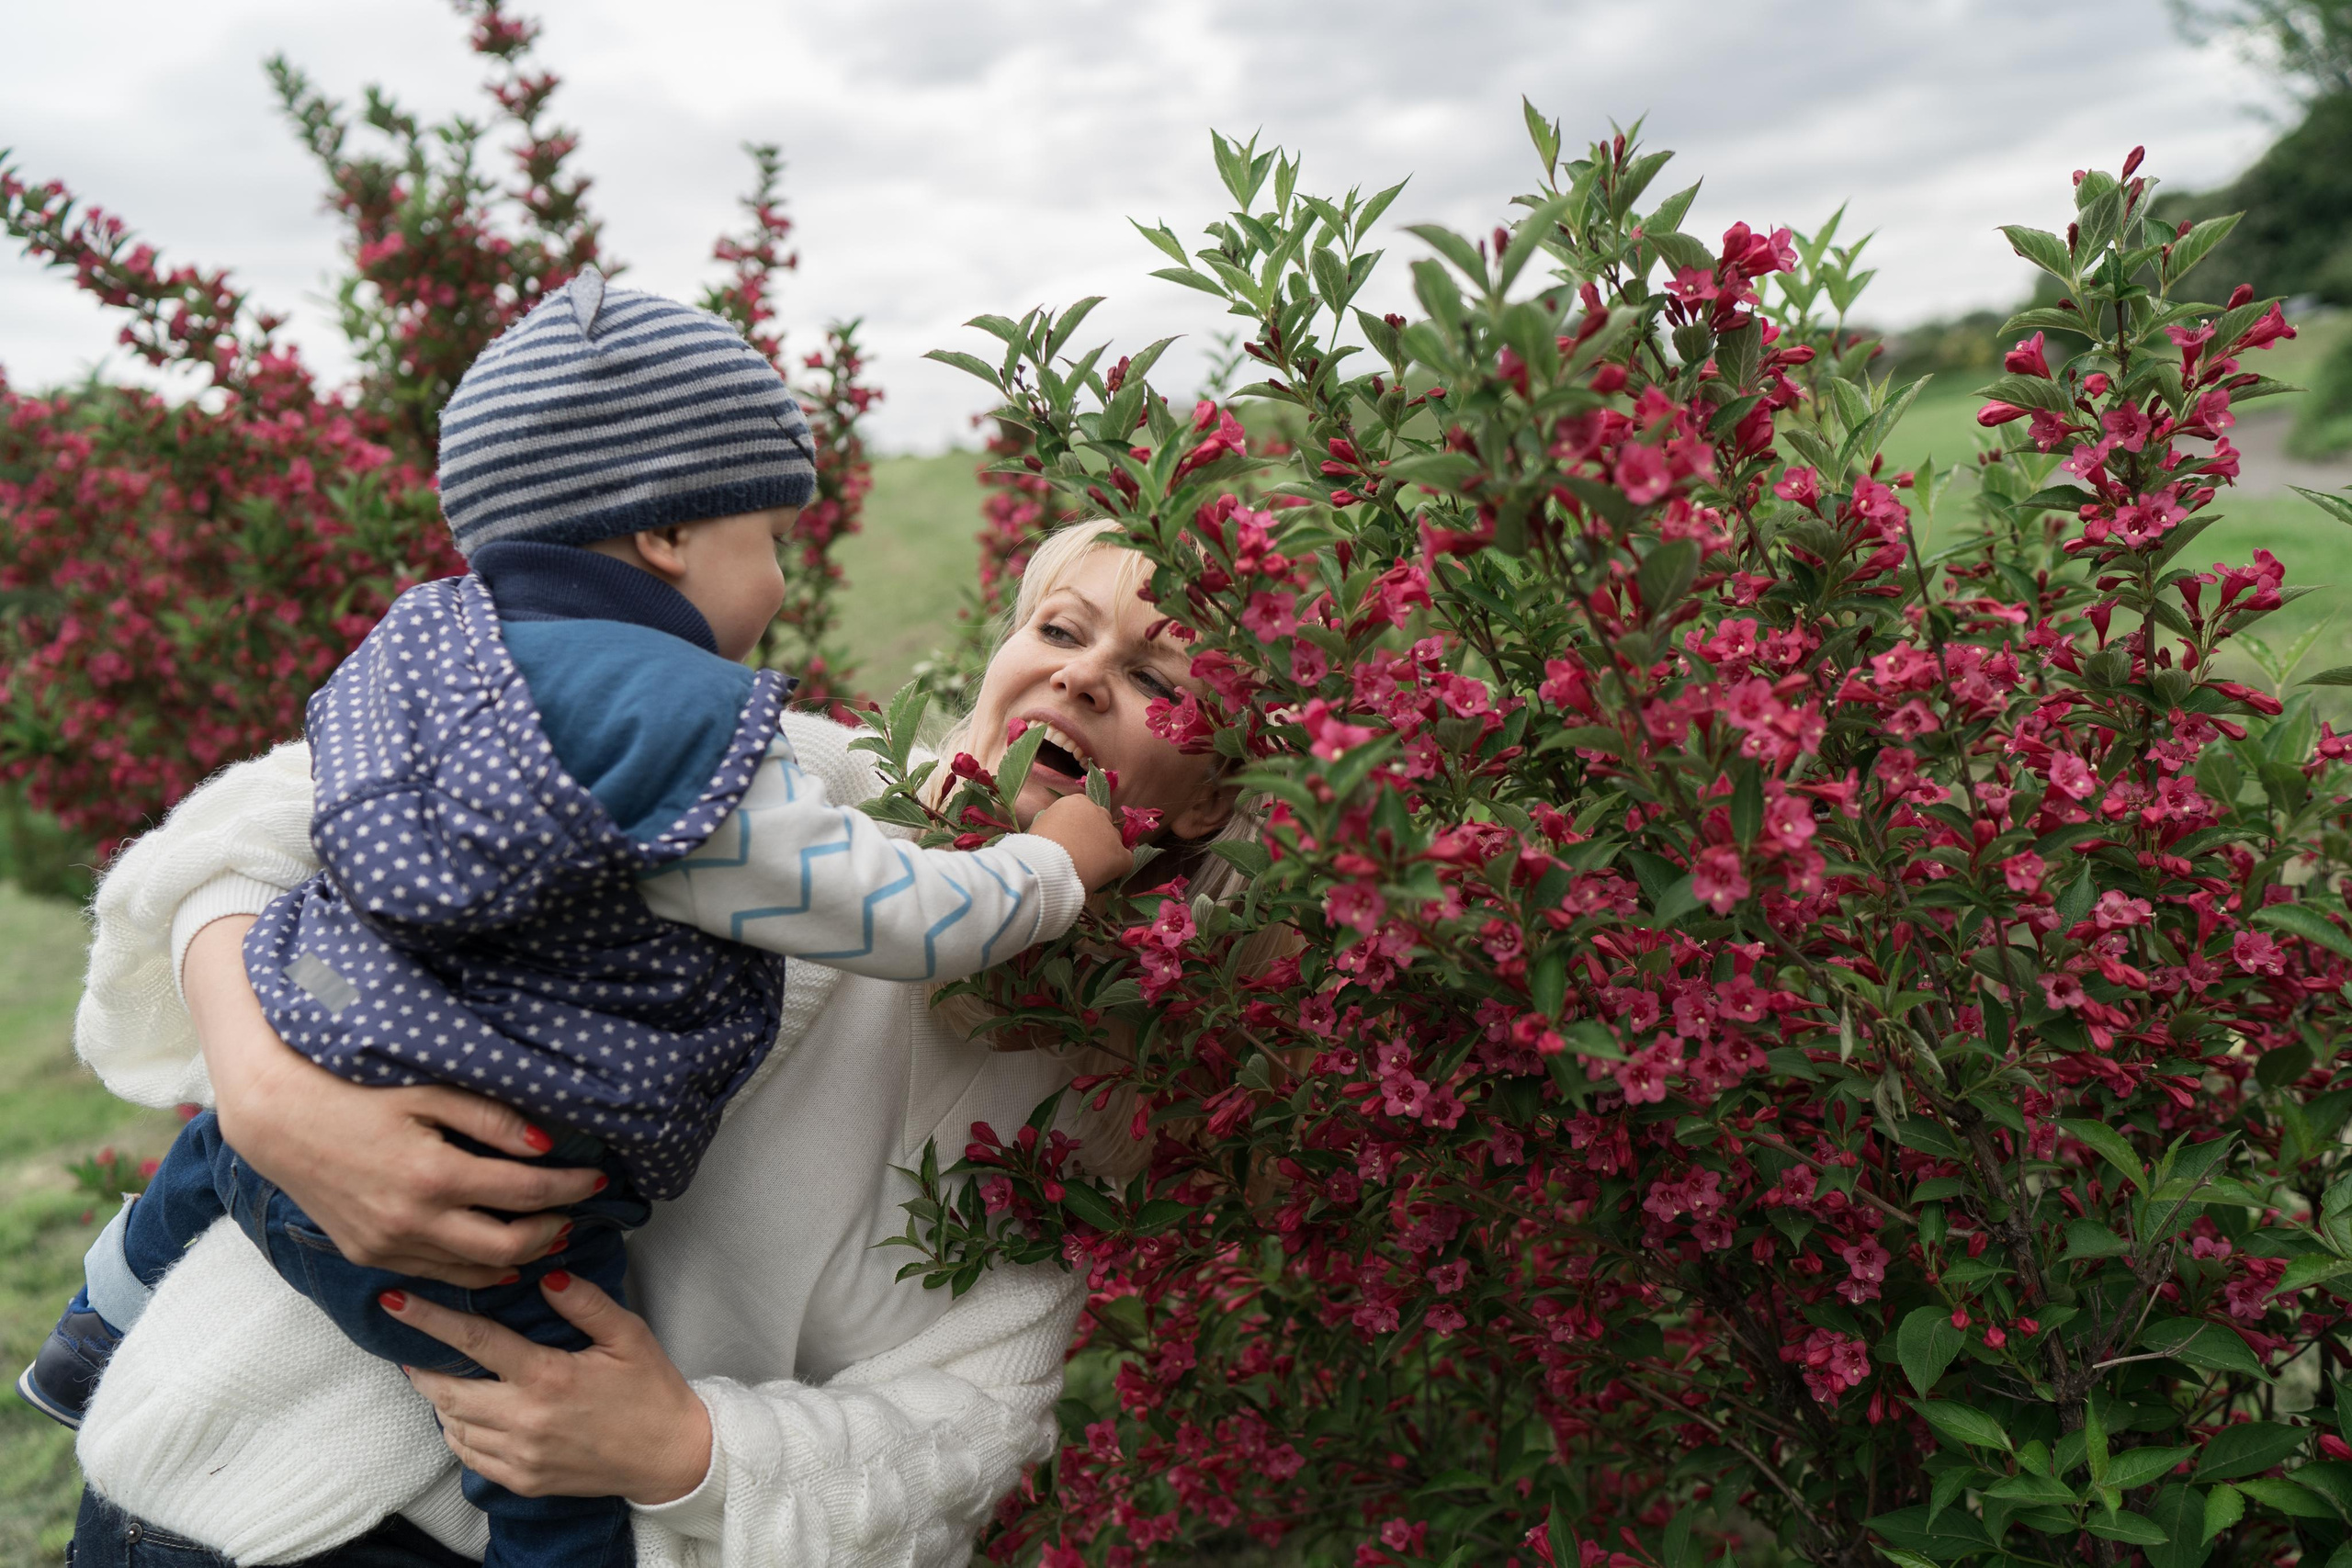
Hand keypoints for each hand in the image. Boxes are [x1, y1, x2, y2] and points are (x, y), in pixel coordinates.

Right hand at [185, 916, 601, 1287]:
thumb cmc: (353, 1089)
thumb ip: (490, 1118)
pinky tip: (498, 1257)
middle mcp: (412, 1221)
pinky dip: (474, 1272)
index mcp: (434, 1176)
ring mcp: (387, 1246)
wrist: (275, 1116)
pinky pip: (436, 1276)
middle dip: (555, 1231)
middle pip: (509, 1247)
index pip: (527, 1193)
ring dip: (519, 1258)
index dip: (572, 1187)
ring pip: (474, 1273)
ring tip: (551, 1235)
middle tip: (581, 1213)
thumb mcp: (428, 1090)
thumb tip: (550, 1142)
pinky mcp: (368, 1255)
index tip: (601, 1178)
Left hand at [389, 1273, 712, 1504]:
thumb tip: (546, 1276)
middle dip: (421, 1366)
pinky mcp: (522, 1480)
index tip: (396, 1301)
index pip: (474, 1341)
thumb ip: (586, 1302)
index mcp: (548, 1377)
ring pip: (453, 1425)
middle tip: (408, 1345)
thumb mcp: (628, 1335)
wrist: (670, 1456)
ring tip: (436, 1376)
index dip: (430, 1319)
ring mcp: (520, 1456)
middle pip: (447, 1391)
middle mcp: (525, 1419)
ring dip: (438, 1399)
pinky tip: (463, 1414)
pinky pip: (469, 1456)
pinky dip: (456, 1432)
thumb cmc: (651, 1390)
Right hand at [1029, 794, 1132, 889]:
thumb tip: (1063, 835)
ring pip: (1114, 840)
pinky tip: (1103, 876)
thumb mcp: (1043, 826)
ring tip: (1090, 868)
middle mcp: (1098, 812)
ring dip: (1106, 851)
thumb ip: (1058, 824)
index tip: (1073, 838)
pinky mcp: (1120, 855)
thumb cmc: (1037, 848)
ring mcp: (1111, 833)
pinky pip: (1126, 860)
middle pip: (1103, 821)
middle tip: (1082, 853)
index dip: (1081, 826)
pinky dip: (1117, 868)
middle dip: (1095, 835)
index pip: (1086, 810)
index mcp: (1077, 802)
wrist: (1047, 866)